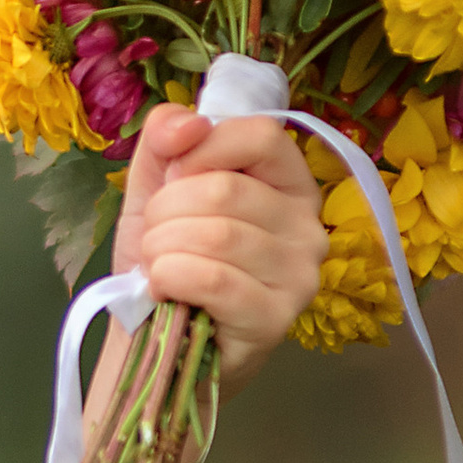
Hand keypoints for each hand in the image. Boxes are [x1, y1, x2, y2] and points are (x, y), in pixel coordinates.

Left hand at [109, 104, 323, 390]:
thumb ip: (164, 141)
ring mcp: (299, 275)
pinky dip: (170, 278)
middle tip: (155, 238)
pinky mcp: (276, 318)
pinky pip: (214, 279)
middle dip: (166, 211)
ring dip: (162, 248)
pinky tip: (164, 290)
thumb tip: (186, 121)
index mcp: (288, 183)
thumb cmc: (166, 262)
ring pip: (216, 234)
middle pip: (226, 188)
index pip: (260, 134)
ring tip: (157, 266)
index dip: (202, 148)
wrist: (154, 341)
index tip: (171, 177)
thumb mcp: (155, 190)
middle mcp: (308, 226)